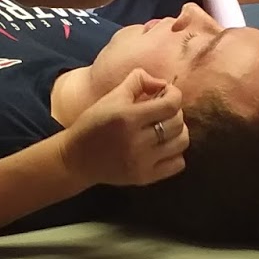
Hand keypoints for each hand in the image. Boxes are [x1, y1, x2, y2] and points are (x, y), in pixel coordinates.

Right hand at [60, 68, 187, 187]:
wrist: (77, 159)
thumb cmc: (94, 123)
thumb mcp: (111, 97)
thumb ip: (138, 81)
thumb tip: (163, 83)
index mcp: (128, 118)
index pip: (170, 104)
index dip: (174, 94)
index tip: (167, 93)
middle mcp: (137, 141)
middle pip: (177, 123)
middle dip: (175, 112)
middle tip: (163, 111)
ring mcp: (142, 162)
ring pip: (181, 143)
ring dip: (179, 132)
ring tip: (166, 128)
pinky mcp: (144, 178)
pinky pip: (178, 164)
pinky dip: (176, 153)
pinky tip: (164, 147)